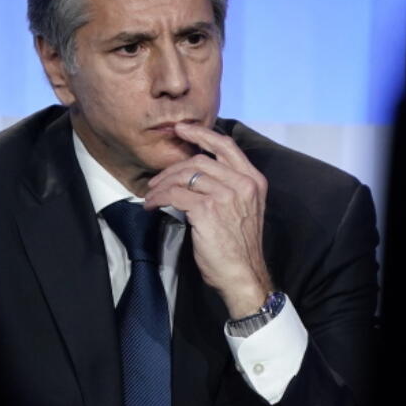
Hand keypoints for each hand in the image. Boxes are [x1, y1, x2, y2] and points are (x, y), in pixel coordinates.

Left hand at [144, 122, 273, 317]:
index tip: (182, 130)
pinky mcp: (207, 209)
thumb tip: (197, 174)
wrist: (243, 275)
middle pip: (199, 160)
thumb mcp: (244, 209)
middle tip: (157, 179)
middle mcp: (243, 183)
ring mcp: (226, 195)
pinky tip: (152, 206)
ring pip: (184, 176)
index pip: (227, 146)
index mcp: (254, 180)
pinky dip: (158, 198)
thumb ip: (229, 187)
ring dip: (162, 184)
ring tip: (152, 195)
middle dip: (172, 168)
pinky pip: (174, 194)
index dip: (202, 134)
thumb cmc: (240, 248)